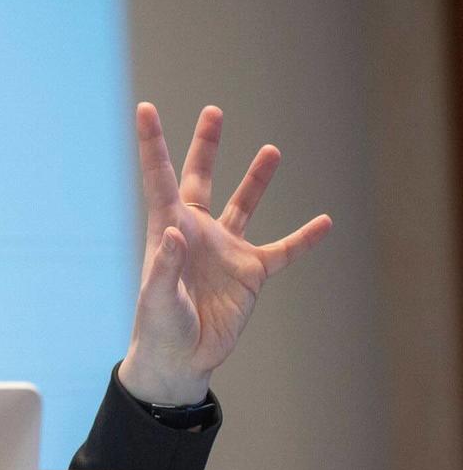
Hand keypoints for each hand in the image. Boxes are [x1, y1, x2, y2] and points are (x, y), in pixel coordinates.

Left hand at [119, 103, 331, 404]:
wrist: (182, 359)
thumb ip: (165, 268)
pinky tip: (325, 223)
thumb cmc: (160, 328)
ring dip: (257, 179)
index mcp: (168, 230)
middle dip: (206, 146)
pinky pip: (283, 250)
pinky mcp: (250, 272)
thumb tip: (173, 234)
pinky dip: (304, 238)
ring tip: (272, 150)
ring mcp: (225, 250)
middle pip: (200, 178)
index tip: (144, 109)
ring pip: (244, 205)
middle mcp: (196, 232)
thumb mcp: (158, 300)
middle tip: (214, 111)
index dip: (153, 144)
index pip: (160, 178)